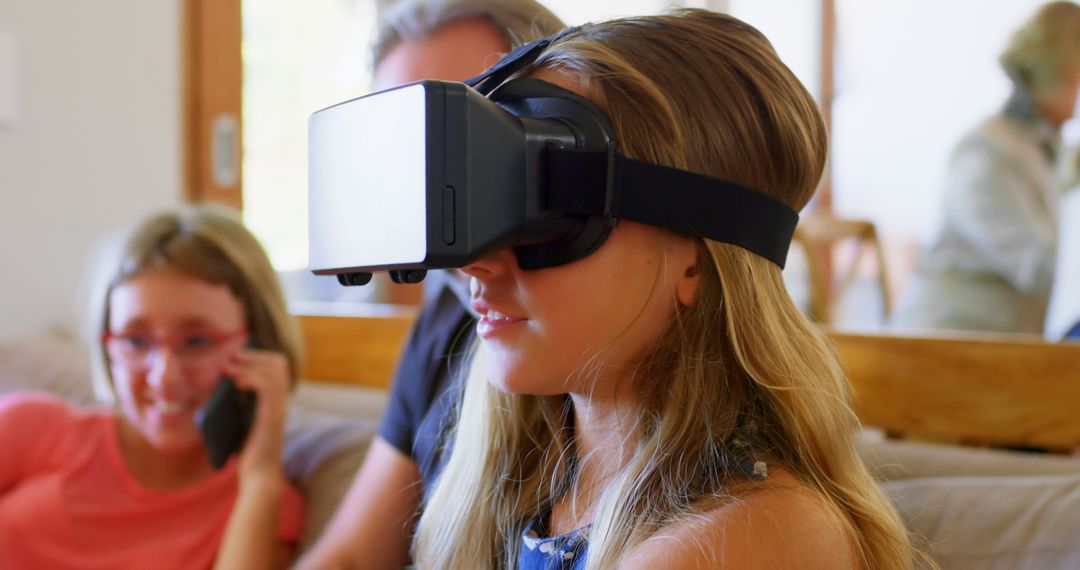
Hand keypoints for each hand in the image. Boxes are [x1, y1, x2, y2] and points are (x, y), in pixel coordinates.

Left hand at [220, 348, 290, 482]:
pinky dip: (252, 378)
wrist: (258, 477)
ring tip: (228, 367)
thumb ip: (238, 406)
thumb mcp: (241, 424)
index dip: (258, 357)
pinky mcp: (272, 415)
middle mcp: (280, 401)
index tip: (236, 357)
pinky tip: (237, 382)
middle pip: (278, 363)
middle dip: (253, 355)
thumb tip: (221, 387)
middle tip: (231, 357)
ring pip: (274, 370)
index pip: (277, 367)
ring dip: (249, 364)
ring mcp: (278, 407)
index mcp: (274, 402)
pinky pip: (267, 386)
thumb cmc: (249, 456)